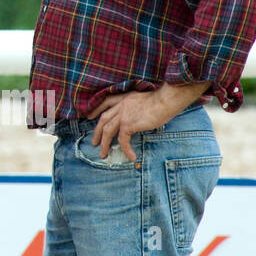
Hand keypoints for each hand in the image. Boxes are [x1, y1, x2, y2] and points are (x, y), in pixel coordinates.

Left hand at [87, 82, 210, 161]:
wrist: (165, 100)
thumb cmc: (161, 100)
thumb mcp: (144, 99)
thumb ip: (137, 106)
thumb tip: (139, 116)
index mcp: (124, 98)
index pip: (105, 102)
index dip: (96, 110)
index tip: (89, 116)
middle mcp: (121, 105)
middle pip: (104, 119)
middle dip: (97, 131)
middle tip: (94, 142)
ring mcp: (123, 114)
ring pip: (108, 131)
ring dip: (104, 144)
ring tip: (103, 154)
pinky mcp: (128, 124)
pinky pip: (123, 139)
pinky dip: (125, 149)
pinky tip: (131, 157)